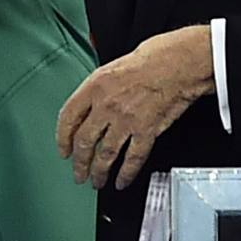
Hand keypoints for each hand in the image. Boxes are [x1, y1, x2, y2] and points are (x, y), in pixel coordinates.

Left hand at [56, 24, 214, 190]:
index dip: (62, 137)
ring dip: (99, 172)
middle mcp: (106, 105)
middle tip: (78, 172)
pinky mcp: (147, 131)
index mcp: (94, 87)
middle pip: (84, 141)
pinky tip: (122, 181)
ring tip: (96, 181)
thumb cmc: (151, 59)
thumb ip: (97, 87)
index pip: (68, 117)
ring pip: (105, 154)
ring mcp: (126, 120)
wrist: (178, 64)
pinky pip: (133, 158)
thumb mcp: (112, 66)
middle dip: (79, 162)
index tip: (63, 148)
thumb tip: (87, 102)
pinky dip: (126, 173)